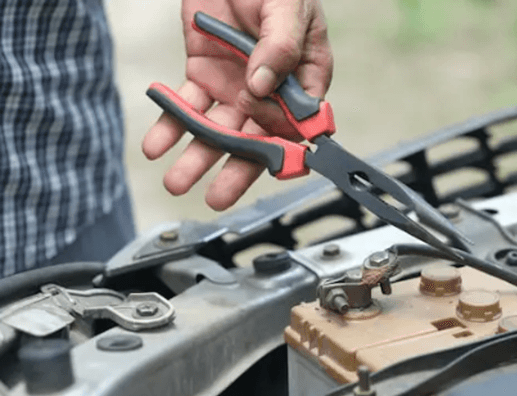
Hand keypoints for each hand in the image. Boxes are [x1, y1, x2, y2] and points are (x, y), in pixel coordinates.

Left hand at [142, 0, 332, 210]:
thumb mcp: (287, 7)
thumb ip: (280, 45)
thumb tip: (263, 86)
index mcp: (303, 78)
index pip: (299, 123)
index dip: (288, 148)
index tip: (274, 169)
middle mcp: (269, 91)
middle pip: (255, 138)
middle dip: (234, 169)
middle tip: (216, 198)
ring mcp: (235, 86)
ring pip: (218, 129)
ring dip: (197, 156)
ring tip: (176, 180)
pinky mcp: (203, 75)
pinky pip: (186, 105)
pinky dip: (169, 124)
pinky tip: (156, 144)